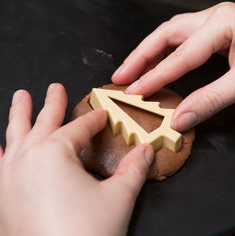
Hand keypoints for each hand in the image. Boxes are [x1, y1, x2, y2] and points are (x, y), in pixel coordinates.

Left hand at [0, 83, 153, 235]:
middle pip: (43, 122)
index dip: (94, 119)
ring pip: (14, 136)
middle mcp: (27, 159)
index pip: (80, 128)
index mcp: (55, 153)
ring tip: (21, 96)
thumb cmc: (86, 233)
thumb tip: (147, 151)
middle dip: (52, 103)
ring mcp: (8, 177)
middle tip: (55, 86)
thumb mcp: (119, 197)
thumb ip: (135, 169)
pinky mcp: (1, 197)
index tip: (102, 113)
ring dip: (19, 115)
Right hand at [112, 2, 234, 130]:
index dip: (154, 76)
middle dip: (142, 55)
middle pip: (168, 34)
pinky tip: (163, 64)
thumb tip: (179, 120)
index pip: (180, 54)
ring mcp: (220, 22)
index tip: (132, 93)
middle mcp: (216, 15)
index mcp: (221, 21)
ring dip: (154, 52)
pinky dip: (172, 53)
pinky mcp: (225, 32)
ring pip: (177, 35)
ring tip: (134, 71)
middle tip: (121, 77)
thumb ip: (210, 100)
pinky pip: (189, 41)